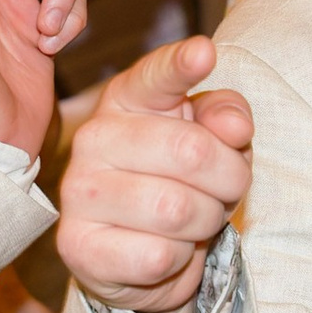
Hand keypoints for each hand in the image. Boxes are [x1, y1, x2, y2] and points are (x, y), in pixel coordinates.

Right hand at [56, 36, 252, 312]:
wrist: (144, 258)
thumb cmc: (182, 184)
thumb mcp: (215, 143)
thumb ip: (226, 118)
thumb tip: (234, 126)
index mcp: (128, 99)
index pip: (156, 76)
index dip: (181, 65)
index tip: (205, 53)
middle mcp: (94, 137)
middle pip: (191, 152)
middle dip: (229, 180)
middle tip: (224, 191)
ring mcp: (78, 192)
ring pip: (177, 210)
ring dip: (204, 222)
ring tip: (194, 220)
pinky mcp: (77, 247)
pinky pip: (159, 256)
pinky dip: (179, 259)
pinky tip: (166, 250)